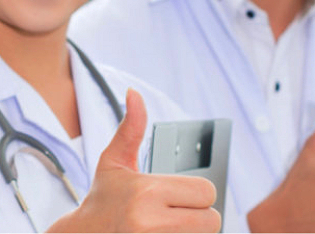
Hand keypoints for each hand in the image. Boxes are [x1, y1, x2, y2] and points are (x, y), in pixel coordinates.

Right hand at [47, 89, 221, 232]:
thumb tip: (134, 94)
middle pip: (212, 220)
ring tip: (169, 227)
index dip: (197, 194)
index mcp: (146, 191)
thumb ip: (131, 129)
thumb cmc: (102, 199)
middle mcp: (150, 221)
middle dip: (198, 217)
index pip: (207, 191)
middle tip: (175, 215)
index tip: (177, 197)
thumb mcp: (113, 162)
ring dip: (192, 232)